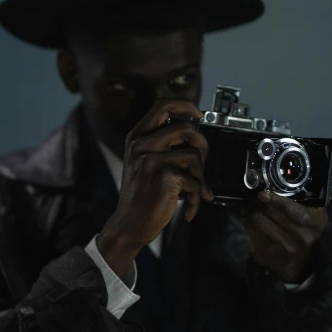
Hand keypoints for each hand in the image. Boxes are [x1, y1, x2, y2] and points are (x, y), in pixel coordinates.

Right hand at [98, 98, 214, 259]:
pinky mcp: (165, 176)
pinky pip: (195, 181)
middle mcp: (142, 145)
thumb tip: (195, 137)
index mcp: (137, 138)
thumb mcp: (142, 164)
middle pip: (187, 128)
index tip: (197, 113)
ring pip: (194, 155)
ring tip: (194, 191)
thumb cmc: (139, 197)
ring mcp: (153, 160)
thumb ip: (161, 147)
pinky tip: (190, 208)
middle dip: (203, 145)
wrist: (129, 225)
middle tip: (202, 161)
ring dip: (201, 177)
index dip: (185, 105)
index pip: (162, 105)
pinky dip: (198, 197)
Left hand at [242, 154, 331, 282]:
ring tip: (254, 203)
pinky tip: (250, 214)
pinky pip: (251, 230)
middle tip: (257, 192)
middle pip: (274, 214)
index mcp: (318, 221)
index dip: (280, 203)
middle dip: (262, 201)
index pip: (299, 213)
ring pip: (260, 220)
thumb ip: (328, 179)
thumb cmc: (304, 224)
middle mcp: (304, 237)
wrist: (293, 260)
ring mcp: (285, 247)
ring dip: (253, 208)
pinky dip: (247, 219)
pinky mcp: (267, 254)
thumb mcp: (318, 203)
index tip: (265, 193)